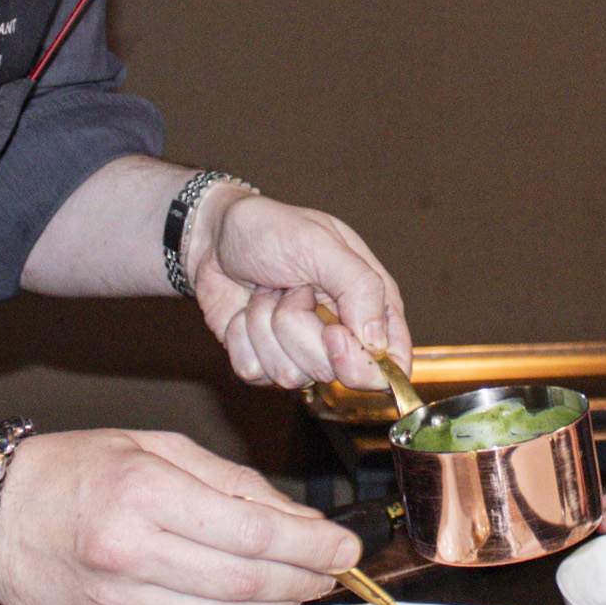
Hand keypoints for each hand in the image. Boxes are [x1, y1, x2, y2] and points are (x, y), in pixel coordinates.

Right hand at [0, 428, 361, 604]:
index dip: (311, 545)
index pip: (253, 532)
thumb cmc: (67, 471)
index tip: (344, 546)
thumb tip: (295, 519)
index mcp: (144, 494)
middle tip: (333, 569)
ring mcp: (121, 603)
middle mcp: (132, 554)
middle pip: (249, 582)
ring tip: (300, 588)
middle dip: (305, 579)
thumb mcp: (151, 447)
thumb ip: (229, 482)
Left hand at [187, 187, 409, 394]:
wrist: (214, 235)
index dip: (366, 363)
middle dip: (300, 328)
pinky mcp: (263, 359)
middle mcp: (340, 334)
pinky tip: (245, 310)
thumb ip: (358, 287)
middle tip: (292, 288)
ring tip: (266, 293)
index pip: (392, 361)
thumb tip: (377, 342)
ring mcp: (300, 351)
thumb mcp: (319, 243)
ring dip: (266, 327)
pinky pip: (253, 372)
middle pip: (334, 372)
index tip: (333, 336)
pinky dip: (241, 337)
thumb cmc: (271, 229)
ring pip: (290, 375)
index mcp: (369, 304)